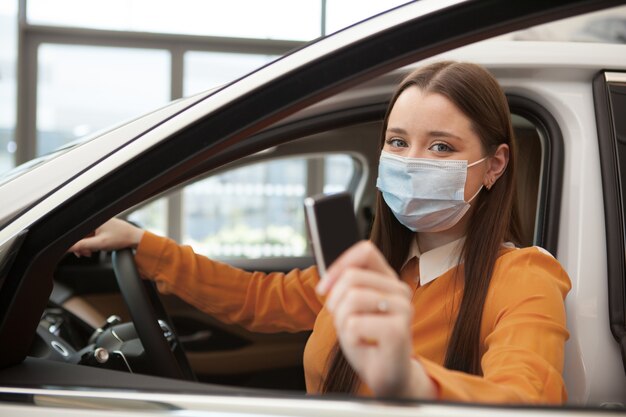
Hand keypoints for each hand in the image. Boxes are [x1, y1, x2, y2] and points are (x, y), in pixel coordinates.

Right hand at [68, 218, 144, 256]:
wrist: (136, 238)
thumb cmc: (122, 238)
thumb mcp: (100, 244)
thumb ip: (83, 245)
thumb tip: (68, 247)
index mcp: (93, 220)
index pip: (76, 230)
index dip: (73, 242)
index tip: (74, 250)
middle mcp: (96, 220)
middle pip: (80, 234)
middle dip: (81, 245)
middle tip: (85, 254)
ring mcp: (99, 223)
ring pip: (86, 236)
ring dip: (87, 245)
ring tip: (92, 252)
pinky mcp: (103, 228)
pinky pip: (92, 236)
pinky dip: (92, 243)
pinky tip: (96, 248)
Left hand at [316, 241, 435, 398]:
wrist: (388, 376)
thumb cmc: (368, 341)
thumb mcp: (351, 308)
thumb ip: (346, 287)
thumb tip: (327, 280)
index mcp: (388, 280)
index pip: (366, 251)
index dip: (339, 264)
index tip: (324, 288)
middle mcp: (399, 290)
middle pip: (351, 276)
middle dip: (336, 302)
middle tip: (345, 323)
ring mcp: (403, 309)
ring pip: (352, 298)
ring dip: (343, 321)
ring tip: (356, 334)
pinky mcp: (398, 330)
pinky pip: (355, 323)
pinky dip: (350, 338)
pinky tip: (364, 345)